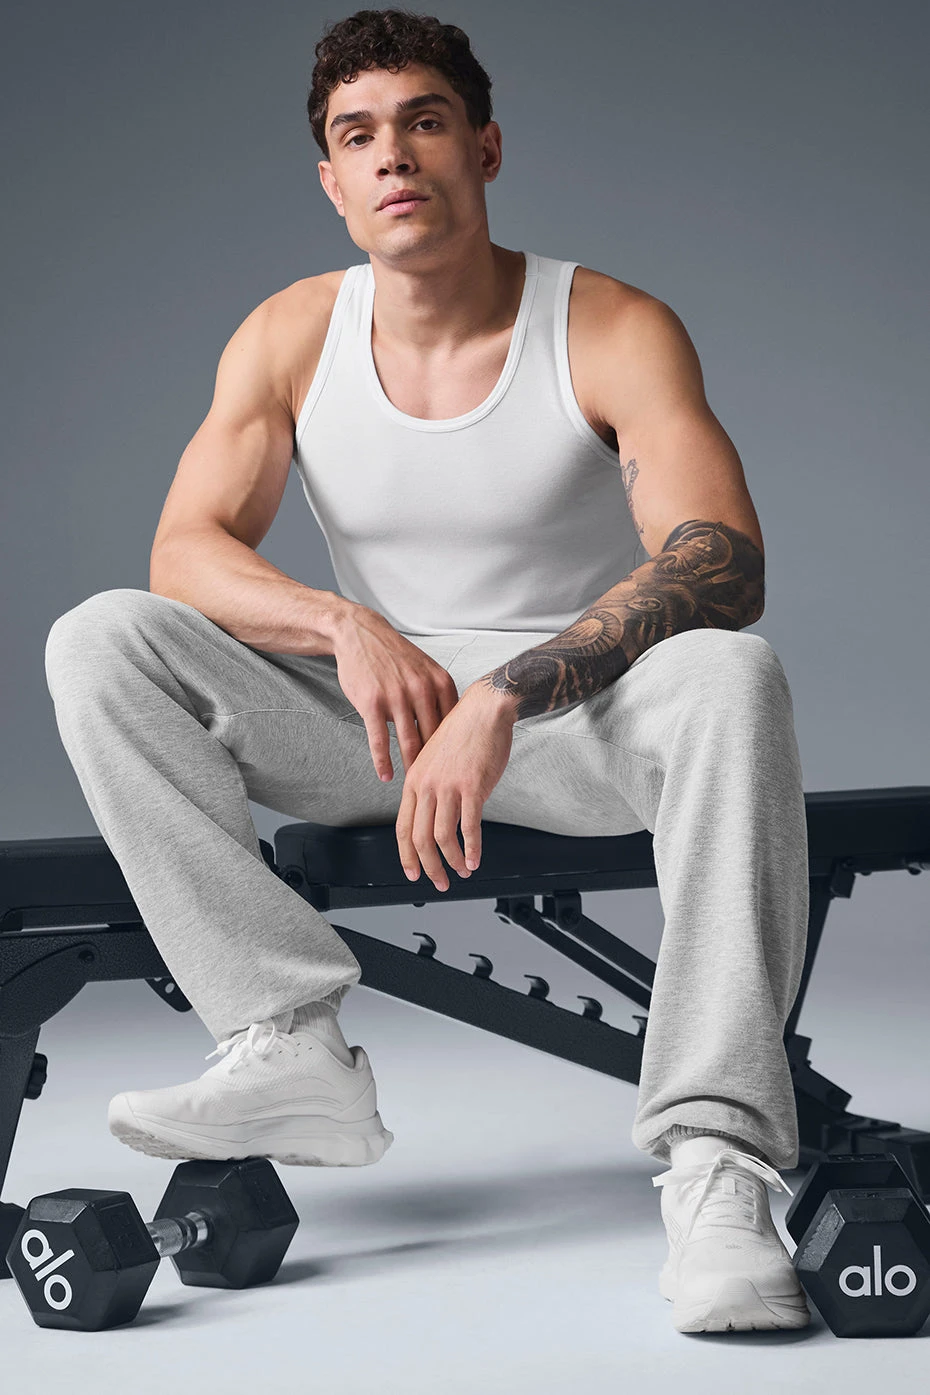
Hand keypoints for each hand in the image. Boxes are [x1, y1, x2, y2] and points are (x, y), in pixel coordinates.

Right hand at [332, 605, 461, 779]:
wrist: (360, 634)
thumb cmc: (395, 657)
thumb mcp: (426, 670)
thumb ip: (439, 698)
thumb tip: (452, 730)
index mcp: (440, 682)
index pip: (453, 725)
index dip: (456, 750)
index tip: (458, 770)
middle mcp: (422, 689)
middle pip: (433, 738)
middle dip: (437, 765)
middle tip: (440, 786)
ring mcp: (396, 696)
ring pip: (408, 742)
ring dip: (411, 767)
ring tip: (414, 787)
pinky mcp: (372, 703)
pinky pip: (379, 740)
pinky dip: (383, 762)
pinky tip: (385, 776)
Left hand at [395, 687, 515, 890]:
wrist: (484, 710)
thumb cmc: (464, 733)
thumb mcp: (436, 759)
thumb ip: (432, 788)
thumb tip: (437, 816)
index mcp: (415, 779)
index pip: (403, 827)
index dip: (407, 855)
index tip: (413, 873)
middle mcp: (427, 785)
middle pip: (420, 838)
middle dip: (430, 867)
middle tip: (440, 883)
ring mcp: (449, 787)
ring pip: (442, 837)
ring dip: (453, 861)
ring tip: (463, 871)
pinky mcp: (472, 787)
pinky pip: (469, 827)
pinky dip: (471, 848)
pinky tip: (475, 859)